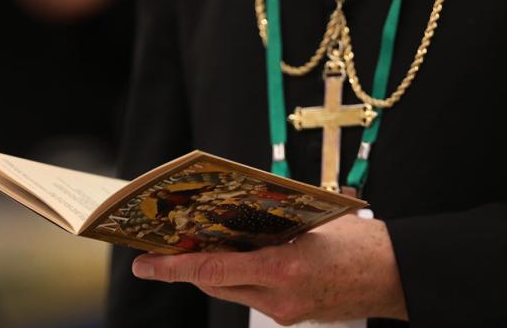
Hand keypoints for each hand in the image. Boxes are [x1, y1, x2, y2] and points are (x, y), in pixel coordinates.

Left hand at [132, 214, 406, 324]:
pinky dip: (239, 280)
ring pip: (233, 293)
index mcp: (283, 270)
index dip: (174, 268)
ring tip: (199, 251)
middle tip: (165, 252)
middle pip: (217, 285)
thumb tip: (238, 225)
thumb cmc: (362, 245)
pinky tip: (238, 261)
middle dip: (188, 269)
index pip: (214, 270)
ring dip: (214, 274)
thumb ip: (271, 230)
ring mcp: (285, 312)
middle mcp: (279, 299)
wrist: (395, 276)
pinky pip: (252, 297)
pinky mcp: (292, 316)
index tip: (145, 264)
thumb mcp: (312, 226)